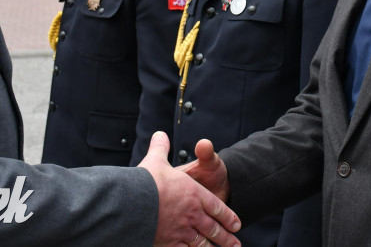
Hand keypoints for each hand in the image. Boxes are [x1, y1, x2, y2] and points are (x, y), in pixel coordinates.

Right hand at [139, 132, 240, 246]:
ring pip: (202, 242)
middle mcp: (192, 213)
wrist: (134, 202)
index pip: (216, 207)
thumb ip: (161, 148)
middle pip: (212, 227)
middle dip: (225, 237)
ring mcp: (182, 229)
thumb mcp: (156, 161)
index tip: (236, 225)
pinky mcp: (169, 242)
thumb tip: (160, 134)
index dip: (227, 217)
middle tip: (235, 243)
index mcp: (194, 193)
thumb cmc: (147, 181)